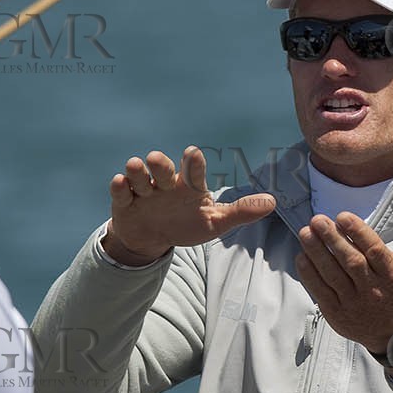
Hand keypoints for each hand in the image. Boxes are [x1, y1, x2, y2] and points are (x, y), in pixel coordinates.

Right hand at [103, 147, 275, 264]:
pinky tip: (121, 183)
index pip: (193, 170)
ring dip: (137, 170)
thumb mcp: (215, 222)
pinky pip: (120, 191)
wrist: (154, 237)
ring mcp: (143, 191)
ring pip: (139, 175)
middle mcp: (165, 183)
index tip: (193, 155)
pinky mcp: (124, 202)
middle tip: (158, 161)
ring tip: (137, 167)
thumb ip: (241, 212)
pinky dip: (119, 187)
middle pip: (162, 167)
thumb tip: (273, 202)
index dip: (193, 163)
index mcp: (189, 185)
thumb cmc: (186, 224)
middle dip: (160, 164)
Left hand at [295, 191, 392, 360]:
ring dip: (317, 253)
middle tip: (317, 220)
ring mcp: (353, 303)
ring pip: (332, 276)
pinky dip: (310, 274)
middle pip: (351, 262)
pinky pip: (320, 292)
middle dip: (332, 240)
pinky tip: (302, 256)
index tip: (343, 216)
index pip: (374, 251)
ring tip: (306, 233)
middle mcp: (373, 289)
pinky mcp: (337, 314)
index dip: (358, 233)